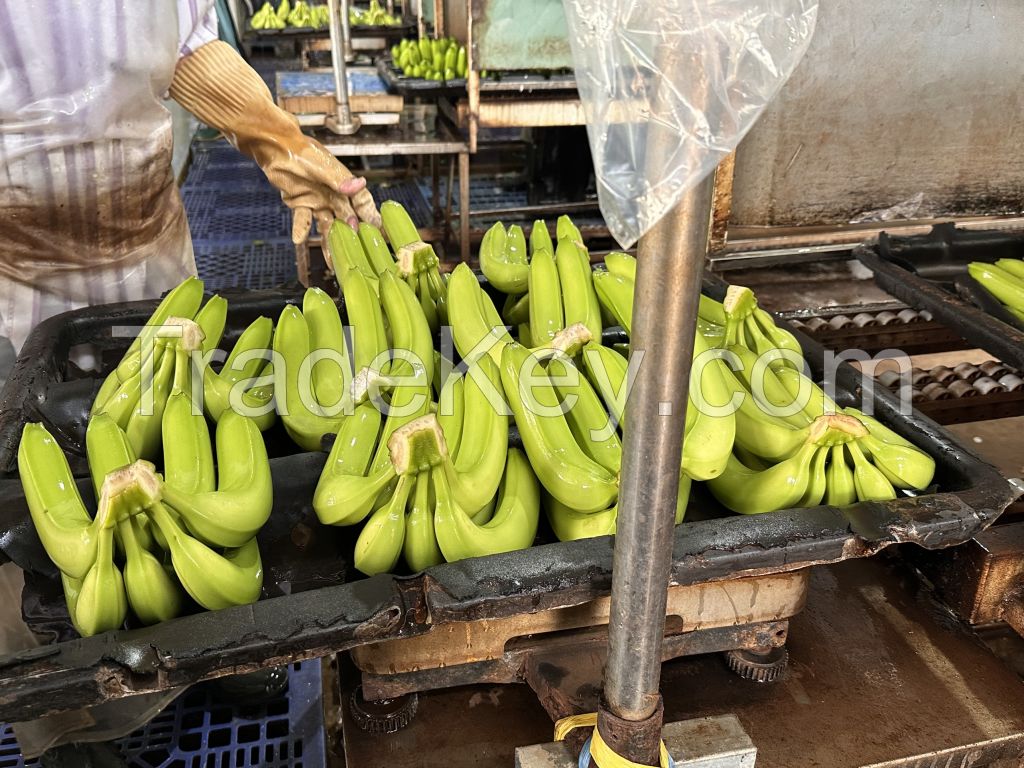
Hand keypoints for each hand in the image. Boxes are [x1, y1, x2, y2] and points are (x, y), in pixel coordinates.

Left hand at [253, 134, 380, 244]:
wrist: (276, 147)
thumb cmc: (302, 152)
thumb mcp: (323, 166)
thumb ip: (339, 179)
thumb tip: (359, 185)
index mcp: (343, 183)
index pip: (361, 201)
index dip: (370, 215)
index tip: (380, 230)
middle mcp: (333, 194)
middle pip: (346, 218)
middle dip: (352, 234)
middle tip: (357, 251)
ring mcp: (318, 201)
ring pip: (327, 225)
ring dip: (329, 241)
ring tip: (333, 261)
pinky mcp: (301, 204)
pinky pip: (303, 220)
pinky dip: (301, 229)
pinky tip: (299, 240)